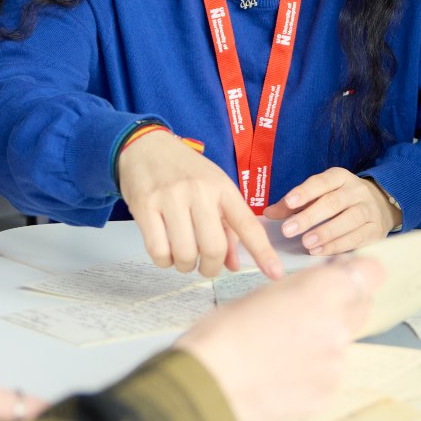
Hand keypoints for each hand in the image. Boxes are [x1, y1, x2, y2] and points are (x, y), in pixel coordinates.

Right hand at [118, 131, 282, 279]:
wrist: (146, 146)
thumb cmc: (184, 172)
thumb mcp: (212, 190)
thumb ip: (226, 229)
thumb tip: (233, 266)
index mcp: (222, 187)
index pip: (247, 224)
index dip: (263, 252)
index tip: (275, 273)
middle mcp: (199, 191)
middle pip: (214, 247)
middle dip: (211, 267)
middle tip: (206, 266)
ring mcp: (170, 197)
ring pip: (185, 253)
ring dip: (185, 266)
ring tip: (182, 257)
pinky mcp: (145, 206)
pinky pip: (158, 251)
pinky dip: (164, 261)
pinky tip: (165, 251)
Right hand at [177, 257, 383, 420]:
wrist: (211, 382)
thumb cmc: (226, 332)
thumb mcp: (266, 292)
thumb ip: (305, 288)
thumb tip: (324, 283)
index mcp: (325, 291)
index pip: (370, 273)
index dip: (356, 273)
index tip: (341, 276)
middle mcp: (339, 325)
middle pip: (359, 308)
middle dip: (340, 306)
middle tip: (304, 314)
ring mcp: (336, 363)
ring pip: (340, 344)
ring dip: (321, 343)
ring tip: (280, 350)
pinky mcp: (326, 394)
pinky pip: (327, 375)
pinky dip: (310, 372)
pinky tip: (280, 373)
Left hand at [264, 168, 399, 254]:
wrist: (381, 205)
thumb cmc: (340, 200)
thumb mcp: (319, 194)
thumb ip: (294, 204)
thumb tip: (269, 213)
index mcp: (340, 177)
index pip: (321, 182)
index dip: (305, 192)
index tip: (288, 203)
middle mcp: (356, 191)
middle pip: (333, 202)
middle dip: (309, 217)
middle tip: (288, 230)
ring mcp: (369, 210)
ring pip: (348, 220)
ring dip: (325, 232)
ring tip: (305, 243)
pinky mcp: (376, 230)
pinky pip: (357, 238)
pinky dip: (337, 246)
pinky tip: (319, 251)